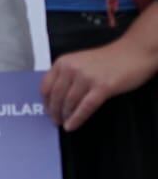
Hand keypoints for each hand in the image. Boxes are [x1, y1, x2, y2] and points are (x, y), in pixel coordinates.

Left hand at [41, 37, 157, 130]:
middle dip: (54, 111)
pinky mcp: (102, 87)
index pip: (46, 85)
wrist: (132, 53)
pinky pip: (85, 107)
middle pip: (56, 96)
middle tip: (55, 120)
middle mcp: (72, 69)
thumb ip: (66, 74)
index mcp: (63, 62)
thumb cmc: (107, 59)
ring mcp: (87, 78)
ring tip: (65, 123)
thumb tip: (55, 96)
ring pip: (69, 103)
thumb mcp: (79, 61)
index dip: (46, 101)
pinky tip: (72, 126)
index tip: (46, 109)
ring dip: (65, 116)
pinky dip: (77, 118)